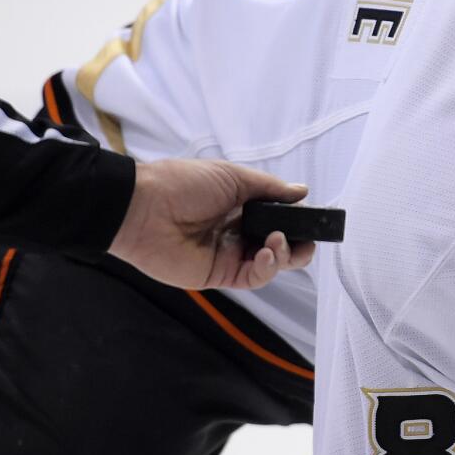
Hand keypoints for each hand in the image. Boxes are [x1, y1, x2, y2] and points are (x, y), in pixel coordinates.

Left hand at [109, 159, 315, 289]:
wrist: (143, 209)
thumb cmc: (184, 184)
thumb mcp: (232, 177)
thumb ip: (269, 189)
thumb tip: (302, 192)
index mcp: (242, 206)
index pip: (279, 218)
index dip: (297, 221)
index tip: (311, 219)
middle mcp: (239, 232)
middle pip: (281, 246)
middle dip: (299, 244)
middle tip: (307, 240)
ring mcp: (230, 255)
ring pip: (271, 264)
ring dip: (284, 254)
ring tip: (277, 241)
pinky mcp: (220, 275)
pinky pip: (253, 277)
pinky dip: (266, 267)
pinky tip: (265, 253)